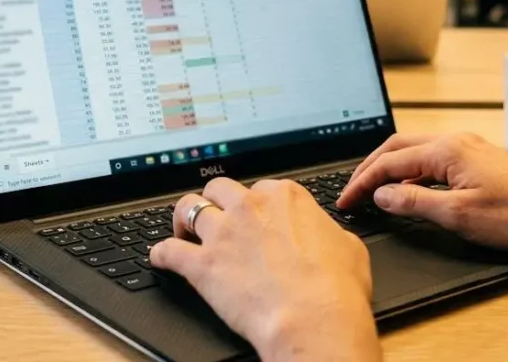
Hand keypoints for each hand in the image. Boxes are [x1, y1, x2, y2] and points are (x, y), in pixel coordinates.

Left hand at [151, 178, 380, 361]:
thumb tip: (325, 234)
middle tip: (216, 216)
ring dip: (183, 218)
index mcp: (285, 197)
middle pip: (219, 189)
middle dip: (216, 201)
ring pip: (188, 208)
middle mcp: (250, 207)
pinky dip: (160, 254)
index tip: (255, 216)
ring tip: (182, 229)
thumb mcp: (349, 246)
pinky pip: (168, 251)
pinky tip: (159, 258)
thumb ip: (328, 231)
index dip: (256, 204)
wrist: (315, 319)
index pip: (261, 188)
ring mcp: (223, 234)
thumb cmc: (337, 289)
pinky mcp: (202, 265)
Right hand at [338, 133, 507, 251]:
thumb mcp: (457, 215)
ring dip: (390, 167)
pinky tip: (408, 186)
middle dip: (370, 168)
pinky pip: (433, 157)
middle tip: (351, 191)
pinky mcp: (478, 159)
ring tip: (372, 188)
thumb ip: (413, 201)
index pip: (390, 161)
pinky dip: (411, 170)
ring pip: (415, 150)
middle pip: (398, 147)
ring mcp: (469, 147)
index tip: (346, 201)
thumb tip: (382, 194)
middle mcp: (456, 140)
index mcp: (447, 150)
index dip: (363, 182)